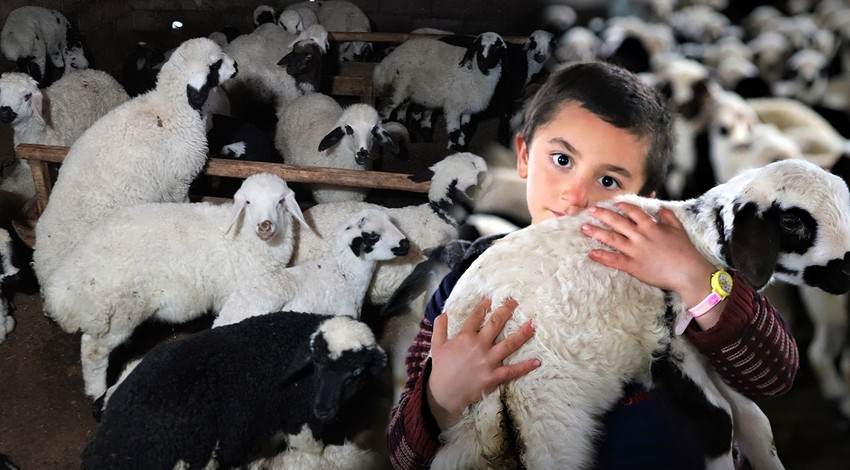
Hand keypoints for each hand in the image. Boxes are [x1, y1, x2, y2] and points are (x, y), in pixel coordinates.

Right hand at [426, 297, 539, 429]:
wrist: (444, 394)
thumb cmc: (441, 370)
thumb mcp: (436, 346)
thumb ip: (439, 328)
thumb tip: (443, 313)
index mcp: (464, 337)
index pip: (476, 317)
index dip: (484, 306)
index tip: (491, 298)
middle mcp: (478, 346)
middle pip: (496, 324)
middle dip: (506, 311)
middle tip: (515, 302)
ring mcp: (487, 361)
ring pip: (509, 344)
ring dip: (523, 334)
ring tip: (534, 325)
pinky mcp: (493, 376)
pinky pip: (512, 370)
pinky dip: (525, 366)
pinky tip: (537, 361)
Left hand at [581, 203, 714, 305]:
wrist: (687, 272)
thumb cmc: (685, 251)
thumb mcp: (678, 229)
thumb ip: (668, 216)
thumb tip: (660, 208)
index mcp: (650, 226)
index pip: (633, 211)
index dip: (621, 206)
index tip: (612, 203)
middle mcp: (640, 236)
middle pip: (617, 222)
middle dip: (602, 215)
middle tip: (590, 210)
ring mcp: (635, 251)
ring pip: (612, 238)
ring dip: (596, 232)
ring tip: (584, 228)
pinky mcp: (633, 266)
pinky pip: (614, 260)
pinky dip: (602, 256)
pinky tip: (591, 253)